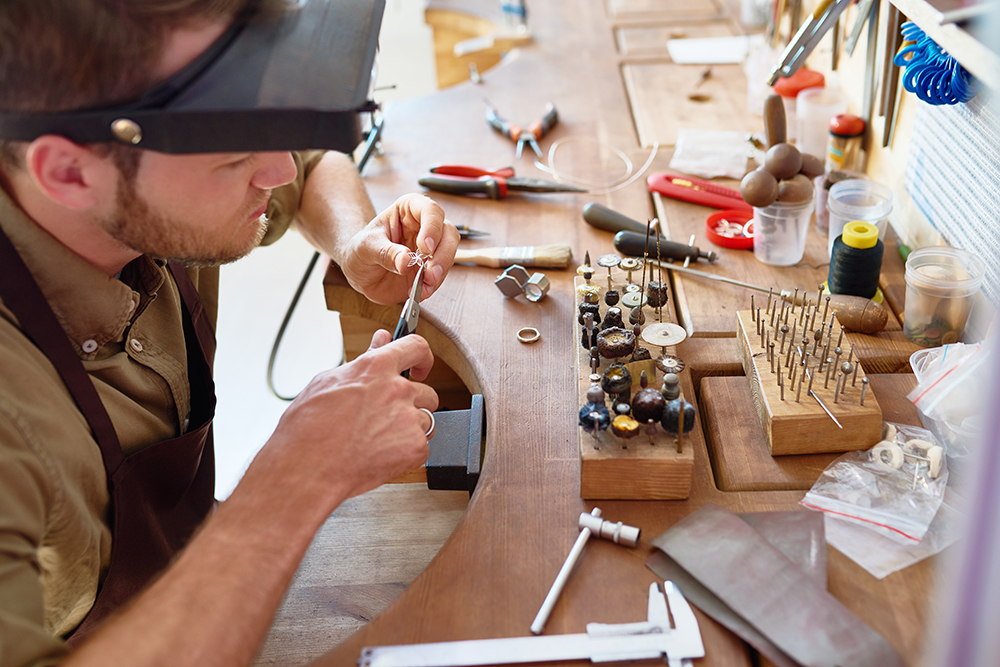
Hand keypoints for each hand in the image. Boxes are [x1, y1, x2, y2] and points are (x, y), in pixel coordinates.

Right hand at [249, 331, 437, 510]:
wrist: (306, 469)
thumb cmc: (307, 429)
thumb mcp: (328, 382)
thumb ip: (364, 361)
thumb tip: (380, 342)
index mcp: (376, 367)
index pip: (415, 347)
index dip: (421, 357)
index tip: (420, 366)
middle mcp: (397, 390)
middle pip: (425, 391)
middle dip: (410, 403)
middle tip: (386, 418)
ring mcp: (408, 419)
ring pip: (425, 420)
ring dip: (409, 428)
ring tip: (378, 440)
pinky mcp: (415, 447)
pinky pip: (422, 446)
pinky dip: (407, 453)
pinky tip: (381, 455)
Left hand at [339, 194, 458, 304]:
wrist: (359, 272)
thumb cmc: (360, 250)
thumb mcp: (365, 248)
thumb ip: (385, 253)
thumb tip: (405, 261)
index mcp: (408, 210)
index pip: (430, 210)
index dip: (432, 228)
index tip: (425, 248)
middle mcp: (423, 226)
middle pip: (448, 233)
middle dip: (442, 254)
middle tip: (431, 272)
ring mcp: (430, 249)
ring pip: (449, 254)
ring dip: (440, 272)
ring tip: (424, 285)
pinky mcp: (430, 268)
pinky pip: (441, 275)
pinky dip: (433, 285)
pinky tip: (421, 291)